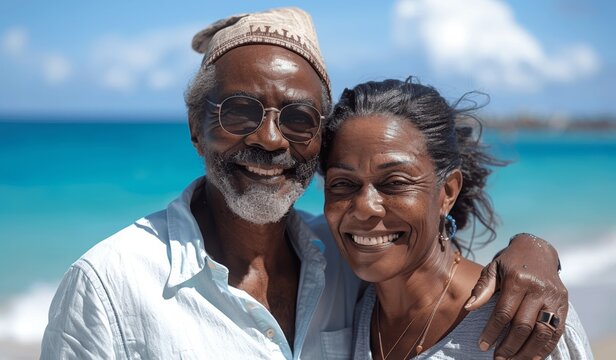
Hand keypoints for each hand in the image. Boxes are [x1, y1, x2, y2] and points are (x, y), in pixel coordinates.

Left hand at [464, 233, 567, 358]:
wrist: (538, 250)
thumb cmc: (510, 262)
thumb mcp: (493, 268)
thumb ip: (482, 288)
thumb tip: (469, 307)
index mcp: (518, 280)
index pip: (504, 313)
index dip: (492, 332)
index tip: (482, 346)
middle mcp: (538, 289)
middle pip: (523, 326)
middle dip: (509, 346)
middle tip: (498, 359)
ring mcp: (554, 298)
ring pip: (542, 332)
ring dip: (528, 351)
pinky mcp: (564, 304)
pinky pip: (556, 331)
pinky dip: (546, 347)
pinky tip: (533, 357)